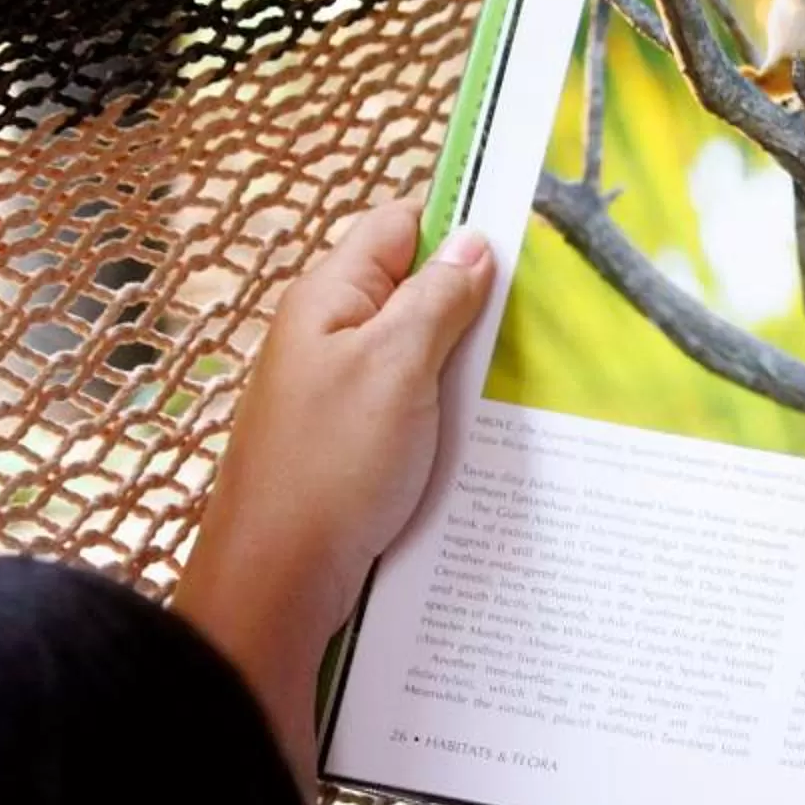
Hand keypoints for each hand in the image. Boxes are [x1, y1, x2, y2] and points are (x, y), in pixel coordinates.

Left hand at [177, 200, 496, 771]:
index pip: (400, 224)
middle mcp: (327, 334)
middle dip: (470, 301)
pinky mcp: (351, 440)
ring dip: (461, 364)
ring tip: (508, 383)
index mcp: (329, 298)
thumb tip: (474, 244)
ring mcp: (337, 389)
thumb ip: (437, 299)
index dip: (457, 223)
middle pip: (413, 287)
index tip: (521, 241)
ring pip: (417, 350)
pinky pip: (410, 403)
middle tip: (526, 325)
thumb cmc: (330, 470)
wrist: (278, 580)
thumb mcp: (397, 367)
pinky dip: (444, 411)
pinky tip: (474, 433)